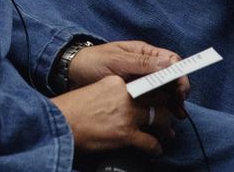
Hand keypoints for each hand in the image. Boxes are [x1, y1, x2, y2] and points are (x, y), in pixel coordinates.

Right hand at [51, 75, 173, 154]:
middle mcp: (125, 95)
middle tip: (171, 114)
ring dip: (166, 127)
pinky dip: (156, 148)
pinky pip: (151, 142)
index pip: (146, 82)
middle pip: (157, 98)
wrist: (62, 123)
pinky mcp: (126, 134)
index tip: (165, 94)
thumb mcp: (97, 90)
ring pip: (160, 118)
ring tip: (167, 132)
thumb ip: (115, 91)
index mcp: (117, 82)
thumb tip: (128, 99)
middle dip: (167, 106)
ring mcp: (127, 115)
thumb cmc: (74, 108)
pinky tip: (156, 150)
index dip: (159, 89)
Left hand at [68, 41, 188, 116]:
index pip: (171, 61)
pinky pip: (152, 101)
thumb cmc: (93, 61)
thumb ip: (141, 63)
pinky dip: (161, 109)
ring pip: (164, 91)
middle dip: (178, 92)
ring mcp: (141, 81)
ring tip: (176, 118)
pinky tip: (164, 121)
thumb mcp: (116, 60)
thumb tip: (168, 65)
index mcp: (144, 52)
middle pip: (171, 78)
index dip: (180, 74)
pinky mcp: (135, 95)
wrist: (72, 74)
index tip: (181, 90)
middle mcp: (146, 66)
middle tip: (179, 107)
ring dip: (172, 103)